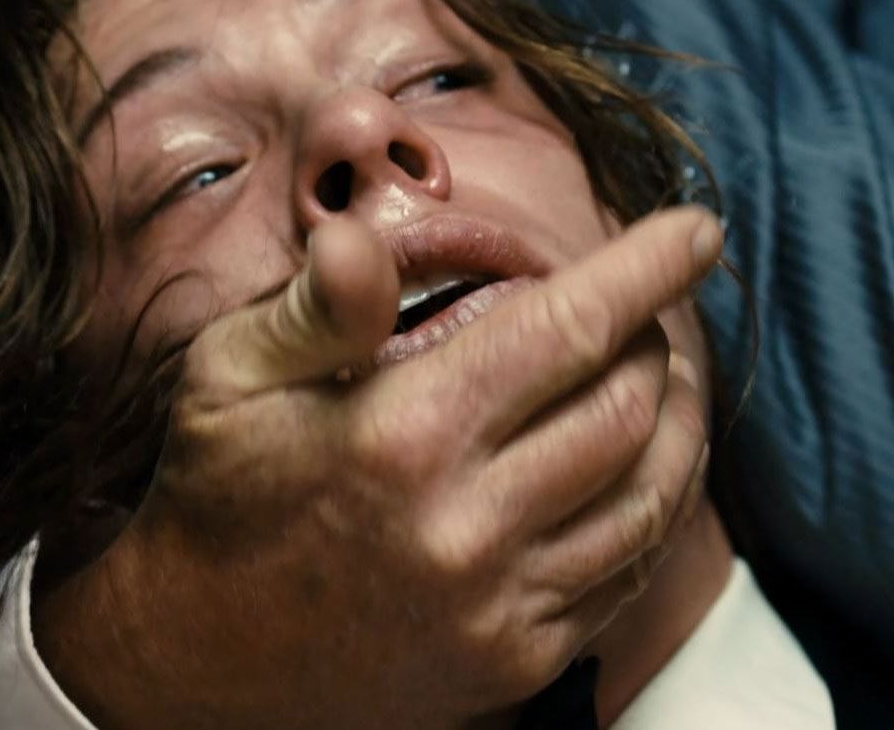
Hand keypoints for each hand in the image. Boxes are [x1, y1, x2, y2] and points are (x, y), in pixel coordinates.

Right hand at [35, 207, 721, 729]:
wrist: (196, 663)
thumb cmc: (216, 499)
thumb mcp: (227, 380)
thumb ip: (312, 308)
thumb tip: (364, 238)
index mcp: (404, 435)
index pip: (567, 328)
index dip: (648, 267)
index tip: (696, 230)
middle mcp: (468, 526)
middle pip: (628, 409)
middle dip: (657, 339)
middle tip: (646, 309)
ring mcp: (499, 606)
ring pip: (652, 496)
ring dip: (678, 422)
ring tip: (665, 378)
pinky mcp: (513, 661)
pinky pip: (625, 573)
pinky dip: (654, 505)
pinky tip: (639, 470)